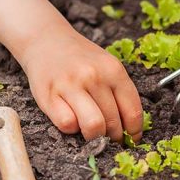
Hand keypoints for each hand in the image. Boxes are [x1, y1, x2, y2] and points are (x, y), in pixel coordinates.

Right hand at [19, 30, 143, 142]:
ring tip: (93, 134)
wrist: (46, 40)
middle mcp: (93, 76)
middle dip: (113, 137)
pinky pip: (68, 125)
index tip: (131, 139)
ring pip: (93, 127)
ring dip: (95, 137)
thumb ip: (119, 92)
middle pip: (113, 123)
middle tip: (109, 138)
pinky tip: (72, 118)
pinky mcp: (49, 96)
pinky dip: (72, 128)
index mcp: (113, 70)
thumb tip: (130, 130)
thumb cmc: (80, 59)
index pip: (133, 111)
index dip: (133, 132)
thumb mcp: (106, 66)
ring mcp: (70, 86)